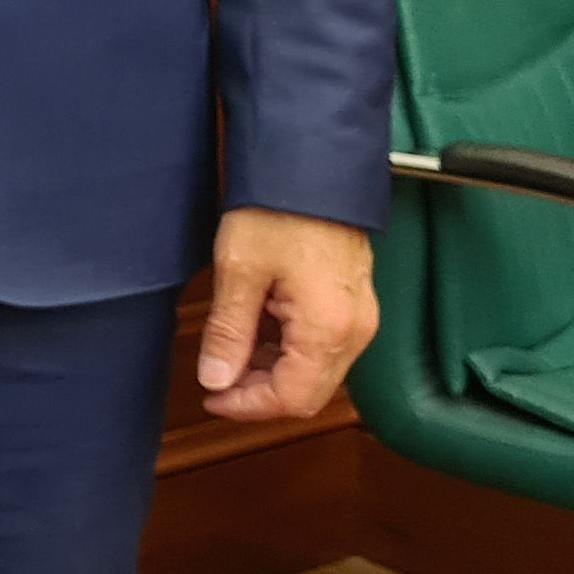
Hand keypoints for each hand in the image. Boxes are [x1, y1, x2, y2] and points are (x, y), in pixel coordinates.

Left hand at [198, 208, 378, 420]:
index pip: (292, 398)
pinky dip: (289, 352)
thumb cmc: (280, 208)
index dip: (248, 407)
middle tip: (219, 381)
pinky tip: (257, 332)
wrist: (313, 166)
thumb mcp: (239, 270)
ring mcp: (359, 317)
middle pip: (309, 393)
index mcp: (328, 328)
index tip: (213, 398)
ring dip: (274, 374)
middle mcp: (355, 330)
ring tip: (232, 353)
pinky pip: (325, 347)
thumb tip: (216, 379)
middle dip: (261, 395)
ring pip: (317, 373)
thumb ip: (229, 332)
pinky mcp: (354, 304)